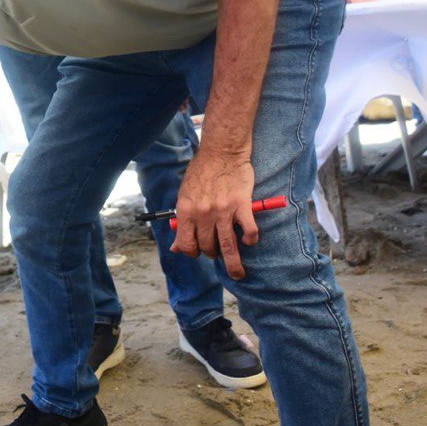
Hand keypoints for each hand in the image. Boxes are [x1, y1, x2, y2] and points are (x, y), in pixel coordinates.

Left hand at [170, 147, 257, 279]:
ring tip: (238, 273)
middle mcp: (203, 213)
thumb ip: (181, 223)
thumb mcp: (184, 196)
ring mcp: (223, 210)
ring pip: (228, 246)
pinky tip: (248, 240)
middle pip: (207, 247)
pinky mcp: (242, 205)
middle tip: (217, 252)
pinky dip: (250, 239)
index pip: (186, 244)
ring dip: (233, 264)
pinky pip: (249, 231)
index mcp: (186, 211)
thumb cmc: (201, 173)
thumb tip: (176, 248)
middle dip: (212, 254)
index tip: (198, 253)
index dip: (192, 253)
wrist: (221, 152)